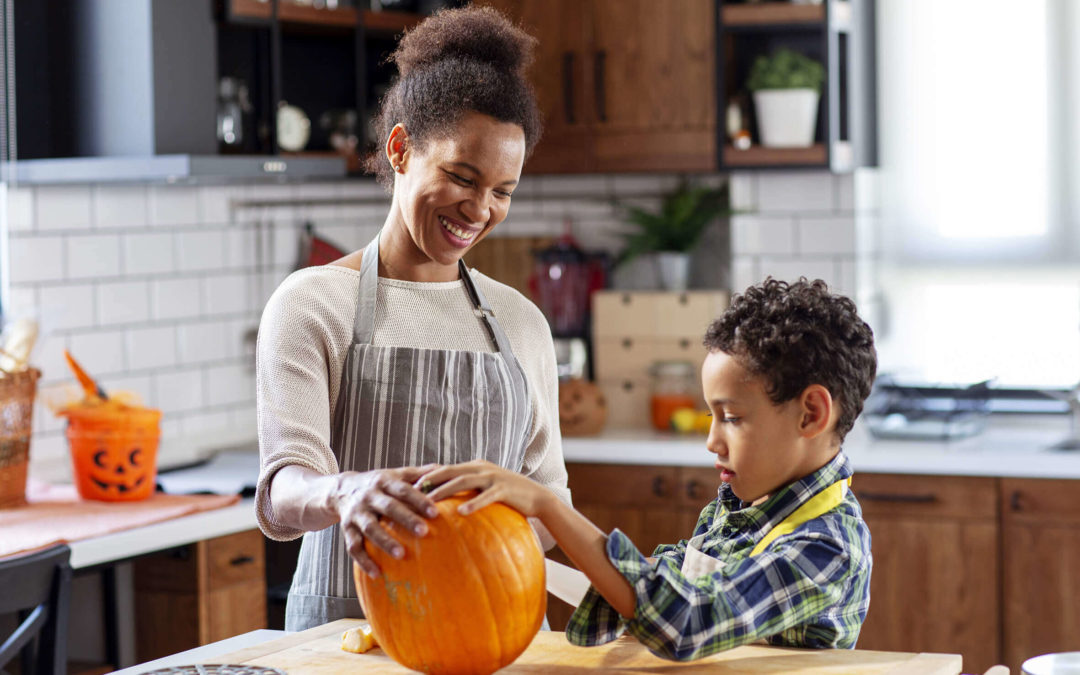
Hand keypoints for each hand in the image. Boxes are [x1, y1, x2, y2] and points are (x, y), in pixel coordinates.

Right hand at [335, 465, 438, 578]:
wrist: (342, 490)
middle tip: (424, 532)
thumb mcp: (396, 474)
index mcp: (383, 481)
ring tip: (401, 555)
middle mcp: (368, 496)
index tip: (435, 512)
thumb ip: (419, 473)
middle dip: (406, 519)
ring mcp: (356, 513)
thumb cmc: (379, 484)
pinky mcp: (346, 529)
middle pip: (388, 507)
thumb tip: (445, 468)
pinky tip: (377, 574)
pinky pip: (353, 547)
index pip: (403, 489)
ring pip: (369, 528)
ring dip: (384, 541)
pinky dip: (364, 561)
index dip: (419, 500)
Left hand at [419, 460, 552, 518]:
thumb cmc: (508, 497)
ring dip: (444, 490)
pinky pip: (485, 496)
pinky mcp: (504, 489)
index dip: (427, 474)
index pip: (446, 468)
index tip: (408, 484)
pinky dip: (473, 503)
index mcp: (474, 466)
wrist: (537, 497)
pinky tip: (461, 513)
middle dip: (429, 479)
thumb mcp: (485, 489)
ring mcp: (493, 477)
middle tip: (410, 491)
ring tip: (428, 501)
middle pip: (450, 471)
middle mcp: (481, 468)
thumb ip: (468, 490)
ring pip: (463, 481)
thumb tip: (446, 502)